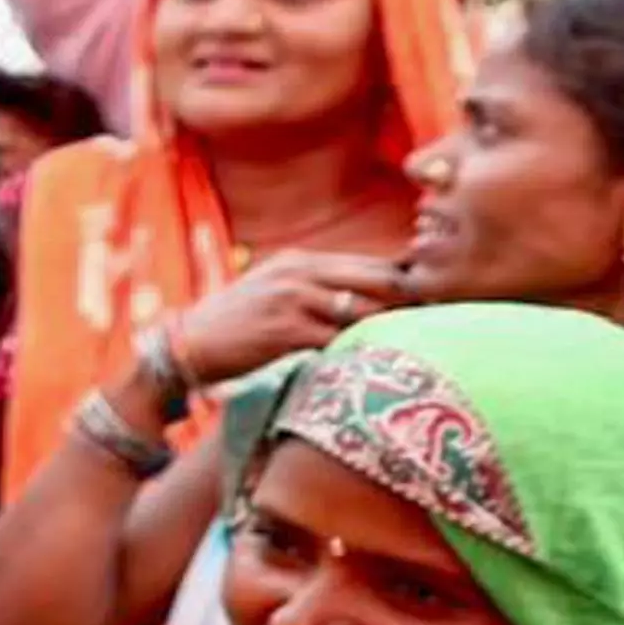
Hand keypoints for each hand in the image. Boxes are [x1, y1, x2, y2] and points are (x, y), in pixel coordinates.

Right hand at [162, 249, 408, 390]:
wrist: (183, 348)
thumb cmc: (231, 327)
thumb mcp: (272, 292)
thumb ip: (313, 289)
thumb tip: (361, 300)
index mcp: (300, 261)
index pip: (368, 263)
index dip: (404, 279)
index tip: (431, 298)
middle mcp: (299, 273)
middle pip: (376, 278)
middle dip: (410, 298)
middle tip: (440, 316)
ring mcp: (292, 300)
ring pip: (362, 309)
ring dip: (390, 327)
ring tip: (418, 342)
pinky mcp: (284, 331)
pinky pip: (337, 339)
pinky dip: (357, 350)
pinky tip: (373, 363)